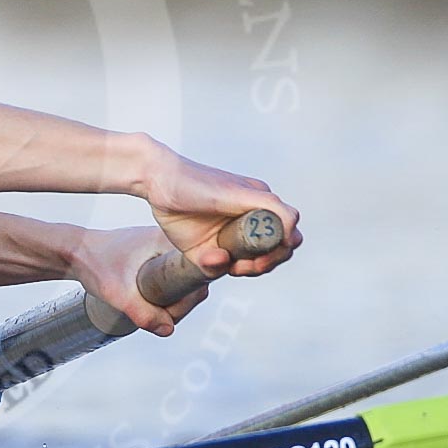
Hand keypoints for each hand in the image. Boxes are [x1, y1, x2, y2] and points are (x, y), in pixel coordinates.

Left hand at [66, 225, 211, 336]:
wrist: (73, 252)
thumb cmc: (92, 263)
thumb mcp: (116, 292)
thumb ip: (142, 313)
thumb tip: (168, 329)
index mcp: (167, 242)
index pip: (196, 275)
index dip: (186, 299)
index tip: (168, 311)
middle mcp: (170, 242)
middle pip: (191, 282)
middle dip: (176, 304)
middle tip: (155, 314)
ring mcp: (163, 249)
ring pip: (180, 283)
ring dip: (168, 300)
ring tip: (145, 306)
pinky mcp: (155, 257)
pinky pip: (170, 280)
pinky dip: (161, 293)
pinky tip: (145, 299)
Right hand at [140, 140, 301, 278]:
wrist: (157, 179)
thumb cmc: (175, 208)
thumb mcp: (196, 249)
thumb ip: (212, 265)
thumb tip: (225, 264)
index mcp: (246, 218)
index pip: (272, 247)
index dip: (262, 264)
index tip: (238, 269)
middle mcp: (256, 206)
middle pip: (286, 242)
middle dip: (269, 262)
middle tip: (242, 267)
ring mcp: (257, 199)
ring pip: (289, 231)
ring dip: (273, 254)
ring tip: (244, 262)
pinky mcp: (252, 194)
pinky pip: (283, 215)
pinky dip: (282, 233)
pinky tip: (259, 245)